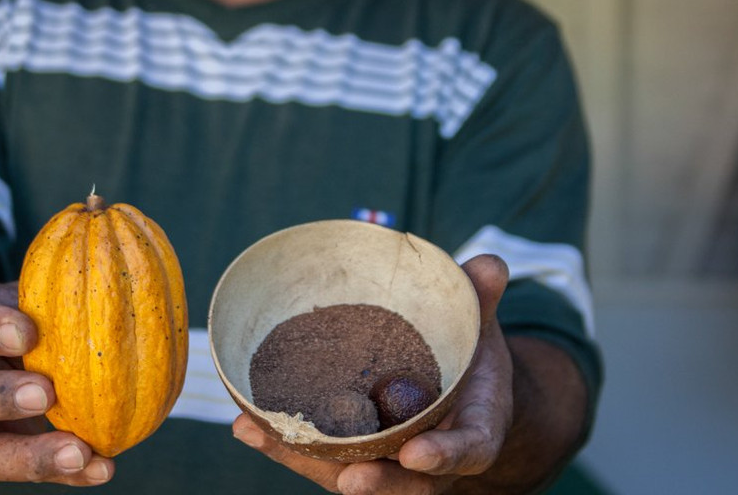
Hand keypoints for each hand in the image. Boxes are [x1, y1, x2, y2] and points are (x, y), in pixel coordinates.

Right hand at [0, 282, 114, 485]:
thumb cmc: (12, 315)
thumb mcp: (21, 294)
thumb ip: (53, 292)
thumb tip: (124, 280)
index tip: (28, 331)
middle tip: (46, 395)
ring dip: (29, 456)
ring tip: (78, 452)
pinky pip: (21, 473)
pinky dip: (63, 475)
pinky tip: (100, 469)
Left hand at [232, 254, 511, 494]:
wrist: (462, 388)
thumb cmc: (471, 355)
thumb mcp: (479, 324)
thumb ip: (480, 296)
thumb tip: (489, 264)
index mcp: (475, 429)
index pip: (467, 450)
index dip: (444, 456)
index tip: (415, 454)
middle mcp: (433, 457)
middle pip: (407, 484)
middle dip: (378, 483)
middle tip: (350, 480)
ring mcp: (390, 461)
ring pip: (353, 472)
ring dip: (307, 461)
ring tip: (264, 434)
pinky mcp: (355, 454)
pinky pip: (321, 457)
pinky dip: (285, 444)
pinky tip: (248, 425)